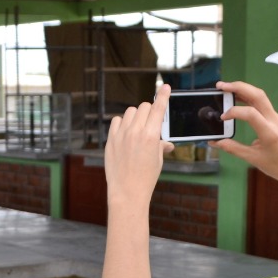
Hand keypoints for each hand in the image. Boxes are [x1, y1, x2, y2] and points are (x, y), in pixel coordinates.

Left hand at [105, 84, 174, 208]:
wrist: (127, 191)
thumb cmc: (146, 177)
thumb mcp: (158, 160)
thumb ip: (161, 145)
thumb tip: (167, 143)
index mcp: (151, 136)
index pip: (158, 108)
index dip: (162, 96)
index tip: (164, 86)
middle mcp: (136, 132)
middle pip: (144, 107)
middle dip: (149, 112)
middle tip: (150, 124)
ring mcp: (121, 135)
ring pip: (130, 112)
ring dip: (136, 116)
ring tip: (137, 130)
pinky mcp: (111, 139)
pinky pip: (116, 120)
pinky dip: (122, 122)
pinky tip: (125, 132)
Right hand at [209, 80, 277, 188]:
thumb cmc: (276, 165)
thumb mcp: (252, 158)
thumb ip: (232, 148)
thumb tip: (214, 142)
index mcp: (269, 132)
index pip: (250, 113)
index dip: (234, 112)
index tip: (223, 118)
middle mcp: (274, 120)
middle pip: (257, 95)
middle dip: (238, 87)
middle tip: (221, 86)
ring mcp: (275, 117)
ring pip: (260, 95)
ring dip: (243, 88)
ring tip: (226, 88)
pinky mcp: (274, 117)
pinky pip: (261, 101)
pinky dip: (248, 96)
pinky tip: (237, 97)